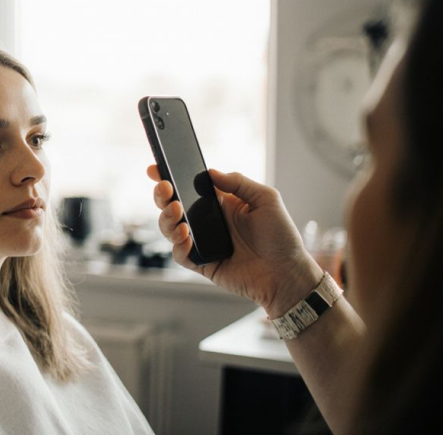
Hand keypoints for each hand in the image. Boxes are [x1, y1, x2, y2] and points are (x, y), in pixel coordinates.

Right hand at [147, 166, 322, 316]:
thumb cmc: (281, 237)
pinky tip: (185, 236)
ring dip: (167, 218)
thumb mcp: (266, 199)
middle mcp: (208, 222)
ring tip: (177, 213)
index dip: (170, 177)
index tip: (156, 168)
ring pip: (170, 229)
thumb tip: (212, 172)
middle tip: (165, 188)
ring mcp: (203, 243)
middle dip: (161, 195)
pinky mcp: (202, 263)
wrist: (287, 273)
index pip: (189, 187)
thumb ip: (238, 182)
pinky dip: (177, 245)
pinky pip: (180, 254)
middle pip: (172, 206)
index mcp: (221, 203)